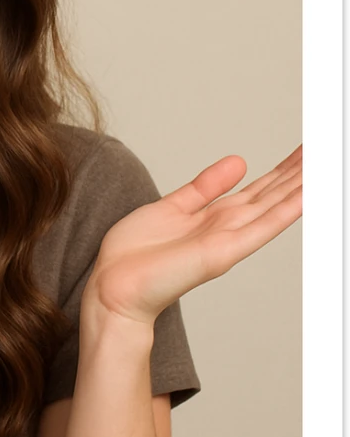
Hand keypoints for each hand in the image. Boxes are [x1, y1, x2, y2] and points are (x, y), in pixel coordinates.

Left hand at [81, 144, 302, 326]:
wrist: (113, 287)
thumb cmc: (134, 255)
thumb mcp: (172, 206)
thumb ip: (205, 187)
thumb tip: (239, 161)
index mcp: (213, 217)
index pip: (257, 190)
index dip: (282, 170)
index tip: (305, 151)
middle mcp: (225, 228)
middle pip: (271, 195)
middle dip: (298, 173)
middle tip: (323, 149)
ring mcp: (227, 240)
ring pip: (273, 207)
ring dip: (300, 186)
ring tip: (323, 165)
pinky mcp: (222, 253)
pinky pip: (260, 228)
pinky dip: (285, 211)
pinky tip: (307, 195)